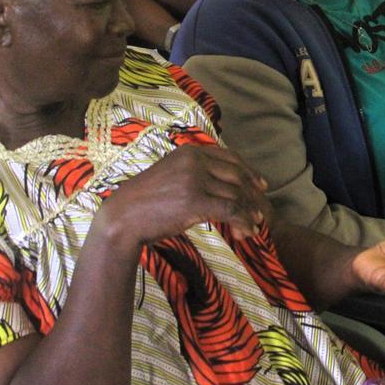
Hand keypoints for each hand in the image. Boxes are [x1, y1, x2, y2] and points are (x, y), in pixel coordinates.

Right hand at [98, 144, 268, 250]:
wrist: (122, 217)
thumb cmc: (146, 201)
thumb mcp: (171, 174)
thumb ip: (195, 173)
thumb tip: (223, 184)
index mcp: (189, 151)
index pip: (230, 157)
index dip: (250, 171)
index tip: (261, 184)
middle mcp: (194, 161)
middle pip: (237, 175)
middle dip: (253, 194)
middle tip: (261, 210)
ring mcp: (195, 179)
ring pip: (236, 194)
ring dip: (250, 212)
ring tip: (255, 225)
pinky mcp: (195, 201)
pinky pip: (230, 210)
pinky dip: (243, 222)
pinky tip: (247, 232)